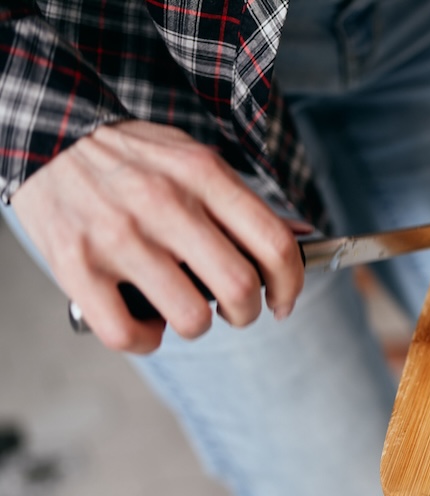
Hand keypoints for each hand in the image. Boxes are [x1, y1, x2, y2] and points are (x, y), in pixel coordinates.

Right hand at [10, 120, 303, 353]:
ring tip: (183, 309)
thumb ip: (237, 202)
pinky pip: (127, 333)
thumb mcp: (192, 159)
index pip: (275, 245)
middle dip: (247, 313)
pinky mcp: (77, 266)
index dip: (291, 284)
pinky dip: (145, 339)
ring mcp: (119, 237)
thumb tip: (297, 239)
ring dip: (197, 326)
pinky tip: (145, 320)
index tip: (282, 299)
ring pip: (191, 319)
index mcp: (202, 176)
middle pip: (240, 288)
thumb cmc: (129, 157)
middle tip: (236, 310)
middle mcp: (164, 204)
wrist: (44, 134)